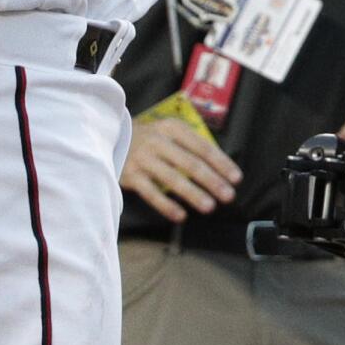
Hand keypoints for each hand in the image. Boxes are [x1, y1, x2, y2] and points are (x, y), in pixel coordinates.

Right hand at [123, 116, 241, 221]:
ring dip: (193, 194)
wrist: (109, 137)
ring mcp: (143, 159)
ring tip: (209, 207)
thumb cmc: (148, 138)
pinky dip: (166, 205)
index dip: (221, 162)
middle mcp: (158, 141)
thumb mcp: (168, 131)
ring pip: (172, 179)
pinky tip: (181, 216)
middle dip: (212, 181)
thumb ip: (190, 144)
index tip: (236, 178)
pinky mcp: (130, 176)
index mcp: (172, 128)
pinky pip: (151, 193)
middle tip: (228, 196)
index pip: (202, 146)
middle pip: (190, 163)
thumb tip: (219, 166)